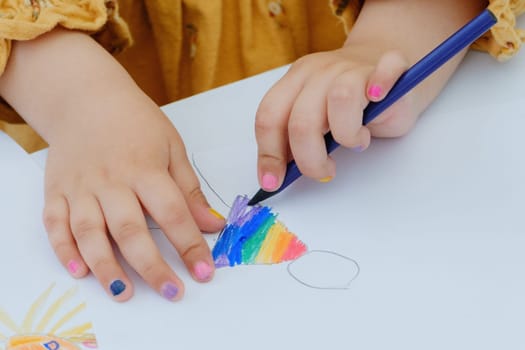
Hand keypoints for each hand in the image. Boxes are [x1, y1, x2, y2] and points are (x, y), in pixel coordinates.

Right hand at [0, 28, 224, 301]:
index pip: (172, 213)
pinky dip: (64, 250)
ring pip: (90, 234)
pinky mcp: (56, 191)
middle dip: (153, 266)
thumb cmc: (135, 122)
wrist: (86, 98)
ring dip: (107, 267)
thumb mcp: (172, 147)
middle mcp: (111, 181)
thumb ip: (189, 190)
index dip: (190, 245)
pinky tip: (79, 272)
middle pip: (131, 231)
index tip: (204, 271)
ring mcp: (81, 188)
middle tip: (172, 292)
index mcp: (145, 169)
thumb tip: (212, 224)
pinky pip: (55, 225)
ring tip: (124, 293)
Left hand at [254, 45, 415, 188]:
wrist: (377, 61)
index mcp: (295, 82)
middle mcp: (319, 71)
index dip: (269, 154)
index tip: (273, 181)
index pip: (269, 118)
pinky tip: (379, 99)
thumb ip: (298, 137)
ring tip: (355, 142)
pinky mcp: (387, 65)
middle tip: (324, 172)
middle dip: (310, 159)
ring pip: (340, 98)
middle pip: (302, 120)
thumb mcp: (316, 118)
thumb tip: (280, 173)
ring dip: (347, 134)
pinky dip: (382, 84)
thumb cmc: (347, 100)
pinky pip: (386, 69)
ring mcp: (352, 67)